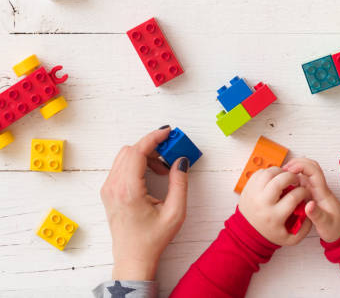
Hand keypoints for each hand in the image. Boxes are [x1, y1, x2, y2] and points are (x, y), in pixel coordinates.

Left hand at [100, 127, 189, 279]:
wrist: (133, 259)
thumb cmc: (152, 239)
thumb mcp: (175, 212)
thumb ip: (180, 182)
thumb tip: (180, 160)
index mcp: (128, 190)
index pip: (138, 151)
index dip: (154, 138)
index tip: (168, 132)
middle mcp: (113, 187)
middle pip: (131, 150)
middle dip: (152, 146)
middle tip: (171, 151)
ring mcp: (108, 189)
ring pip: (126, 156)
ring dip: (145, 155)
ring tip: (163, 169)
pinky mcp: (108, 191)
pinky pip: (122, 166)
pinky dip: (138, 163)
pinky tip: (152, 174)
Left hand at [239, 167, 311, 244]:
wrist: (247, 233)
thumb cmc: (270, 233)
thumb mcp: (291, 238)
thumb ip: (305, 227)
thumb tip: (310, 208)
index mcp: (274, 216)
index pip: (293, 197)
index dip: (303, 192)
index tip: (305, 192)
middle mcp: (263, 203)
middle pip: (280, 181)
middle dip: (292, 177)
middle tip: (295, 180)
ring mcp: (253, 194)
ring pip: (269, 173)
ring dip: (280, 171)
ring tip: (285, 176)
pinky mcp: (247, 188)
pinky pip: (259, 172)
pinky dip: (269, 172)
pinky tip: (274, 178)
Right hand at [283, 158, 339, 242]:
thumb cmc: (336, 228)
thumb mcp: (326, 224)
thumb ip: (317, 215)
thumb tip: (308, 205)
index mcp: (322, 192)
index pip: (314, 171)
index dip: (301, 166)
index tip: (289, 170)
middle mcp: (318, 188)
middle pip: (310, 166)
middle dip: (296, 163)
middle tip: (282, 169)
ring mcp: (315, 190)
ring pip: (305, 173)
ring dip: (294, 169)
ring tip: (281, 176)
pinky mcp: (311, 195)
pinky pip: (302, 181)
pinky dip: (293, 178)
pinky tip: (286, 185)